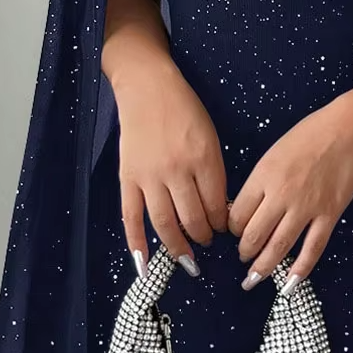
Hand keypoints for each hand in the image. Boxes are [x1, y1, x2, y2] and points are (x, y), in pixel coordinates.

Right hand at [114, 64, 229, 274]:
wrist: (148, 88)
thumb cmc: (184, 110)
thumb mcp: (210, 136)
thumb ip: (213, 172)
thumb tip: (216, 209)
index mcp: (203, 159)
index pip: (216, 205)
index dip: (222, 222)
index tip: (223, 228)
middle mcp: (177, 171)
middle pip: (193, 218)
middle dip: (203, 236)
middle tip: (207, 242)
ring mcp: (150, 176)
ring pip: (164, 223)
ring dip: (178, 246)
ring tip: (188, 259)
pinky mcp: (128, 178)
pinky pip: (131, 216)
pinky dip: (137, 243)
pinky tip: (144, 263)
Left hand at [228, 98, 352, 288]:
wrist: (346, 131)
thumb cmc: (307, 137)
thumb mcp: (272, 154)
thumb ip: (259, 183)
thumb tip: (247, 211)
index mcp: (262, 177)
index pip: (237, 215)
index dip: (232, 229)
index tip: (236, 232)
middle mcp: (281, 195)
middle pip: (254, 235)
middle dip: (244, 252)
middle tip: (243, 258)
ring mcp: (306, 207)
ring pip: (279, 246)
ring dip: (263, 266)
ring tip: (254, 278)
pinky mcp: (329, 215)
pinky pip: (312, 248)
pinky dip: (300, 269)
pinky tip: (289, 284)